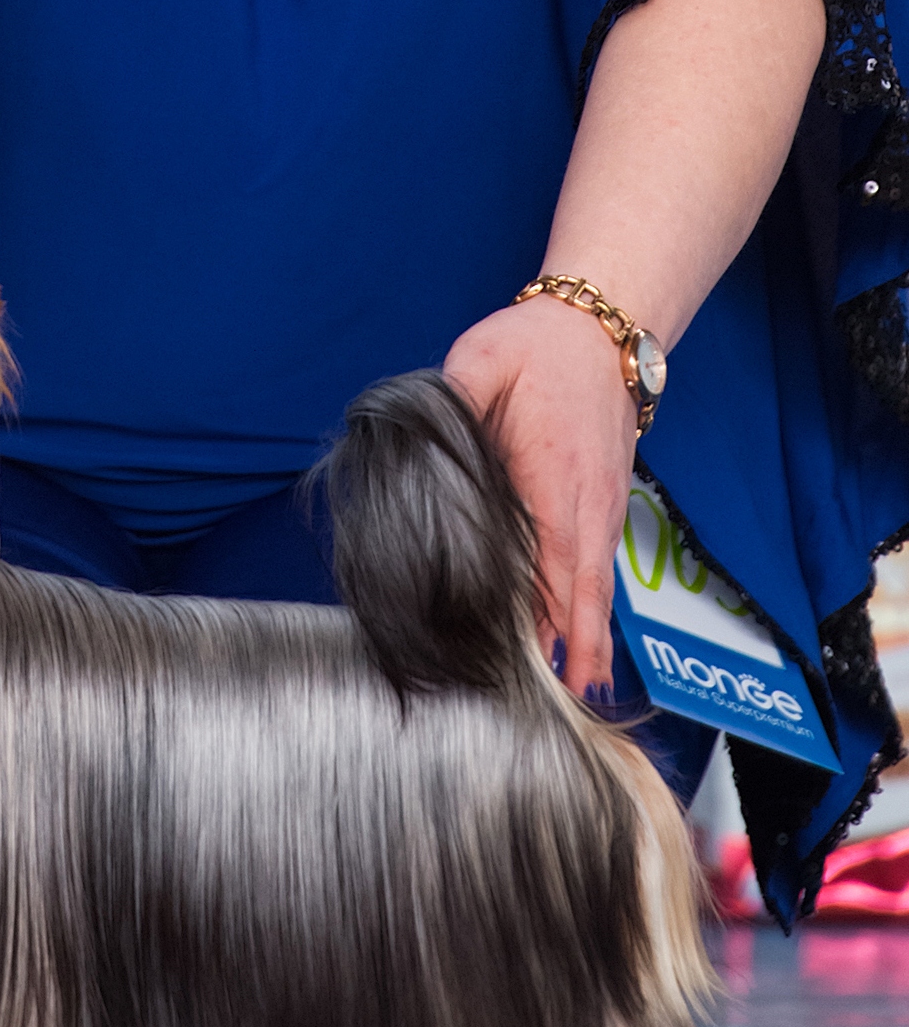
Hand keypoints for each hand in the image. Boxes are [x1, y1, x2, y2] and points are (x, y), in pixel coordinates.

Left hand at [443, 293, 636, 702]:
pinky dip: (594, 610)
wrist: (605, 329)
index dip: (540, 606)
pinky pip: (598, 568)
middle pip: (580, 585)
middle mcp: (585, 500)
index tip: (531, 652)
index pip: (547, 553)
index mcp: (552, 474)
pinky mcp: (602, 506)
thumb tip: (422, 436)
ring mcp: (600, 506)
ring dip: (590, 636)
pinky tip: (585, 645)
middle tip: (567, 698)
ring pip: (595, 583)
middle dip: (576, 643)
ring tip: (582, 690)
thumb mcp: (483, 359)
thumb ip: (452, 398)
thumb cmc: (538, 348)